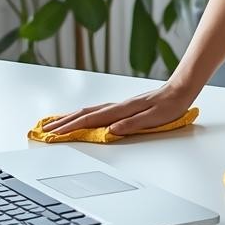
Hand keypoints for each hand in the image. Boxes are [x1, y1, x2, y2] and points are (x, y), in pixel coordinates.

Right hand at [40, 82, 195, 136]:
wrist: (181, 89)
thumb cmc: (170, 105)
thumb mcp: (154, 118)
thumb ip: (132, 124)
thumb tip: (110, 131)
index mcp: (122, 110)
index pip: (90, 120)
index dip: (70, 128)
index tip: (53, 135)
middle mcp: (117, 107)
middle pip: (83, 114)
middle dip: (62, 123)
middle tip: (43, 131)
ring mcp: (119, 106)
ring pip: (88, 111)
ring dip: (69, 118)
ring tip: (54, 123)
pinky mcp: (123, 107)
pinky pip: (96, 111)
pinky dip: (82, 115)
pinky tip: (80, 117)